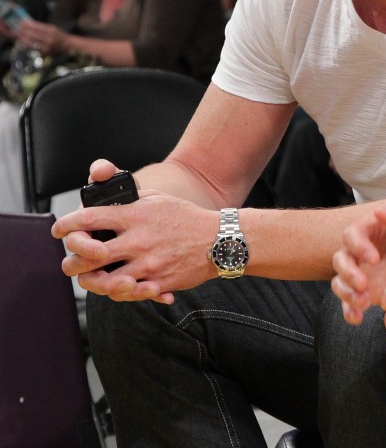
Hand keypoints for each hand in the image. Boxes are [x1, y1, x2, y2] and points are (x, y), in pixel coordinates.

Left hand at [16, 19, 67, 54]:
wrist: (69, 46)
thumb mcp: (53, 28)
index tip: (22, 23)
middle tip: (18, 29)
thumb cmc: (60, 36)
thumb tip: (29, 24)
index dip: (28, 25)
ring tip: (19, 35)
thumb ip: (42, 27)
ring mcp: (47, 46)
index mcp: (52, 31)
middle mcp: (49, 39)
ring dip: (23, 38)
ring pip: (31, 42)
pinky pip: (33, 48)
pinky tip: (23, 42)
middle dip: (23, 31)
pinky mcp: (45, 53)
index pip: (36, 27)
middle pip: (32, 34)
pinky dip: (26, 45)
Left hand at [52, 160, 218, 303]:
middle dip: (71, 261)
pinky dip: (120, 292)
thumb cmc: (186, 217)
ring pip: (103, 282)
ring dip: (92, 281)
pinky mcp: (157, 282)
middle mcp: (139, 240)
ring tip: (92, 277)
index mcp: (136, 215)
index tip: (58, 230)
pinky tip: (121, 285)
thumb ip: (129, 200)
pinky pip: (129, 294)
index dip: (66, 225)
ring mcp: (148, 264)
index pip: (89, 219)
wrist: (219, 240)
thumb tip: (103, 200)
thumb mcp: (158, 199)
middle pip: (88, 256)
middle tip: (71, 262)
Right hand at [332, 201, 385, 323]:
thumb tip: (378, 212)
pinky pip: (351, 301)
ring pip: (341, 281)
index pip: (352, 234)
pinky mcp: (369, 290)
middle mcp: (362, 249)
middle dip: (348, 273)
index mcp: (371, 228)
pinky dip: (349, 310)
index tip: (374, 259)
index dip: (358, 246)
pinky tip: (358, 317)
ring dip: (346, 293)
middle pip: (341, 259)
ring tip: (363, 303)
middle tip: (364, 284)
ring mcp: (364, 271)